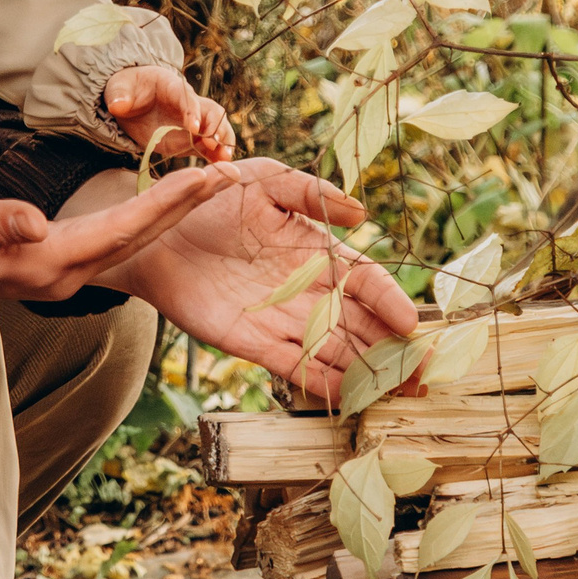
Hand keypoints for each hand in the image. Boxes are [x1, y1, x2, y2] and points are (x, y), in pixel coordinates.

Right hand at [0, 165, 242, 327]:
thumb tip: (36, 221)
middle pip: (138, 239)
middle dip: (186, 206)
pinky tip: (167, 203)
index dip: (165, 203)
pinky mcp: (60, 265)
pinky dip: (148, 220)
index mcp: (45, 261)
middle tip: (231, 173)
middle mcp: (65, 275)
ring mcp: (64, 275)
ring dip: (173, 213)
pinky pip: (117, 243)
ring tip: (212, 183)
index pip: (119, 230)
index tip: (206, 178)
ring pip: (132, 242)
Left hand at [98, 159, 419, 400]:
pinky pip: (295, 368)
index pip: (365, 280)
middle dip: (393, 349)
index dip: (388, 301)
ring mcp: (284, 320)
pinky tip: (348, 398)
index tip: (409, 323)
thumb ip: (309, 192)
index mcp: (318, 251)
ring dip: (366, 372)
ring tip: (396, 392)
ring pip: (335, 351)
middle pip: (360, 324)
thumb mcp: (262, 180)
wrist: (155, 233)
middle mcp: (309, 290)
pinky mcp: (253, 343)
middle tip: (422, 373)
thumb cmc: (211, 198)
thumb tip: (360, 212)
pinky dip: (322, 384)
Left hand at [105, 65, 235, 162]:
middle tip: (216, 145)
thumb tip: (118, 105)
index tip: (194, 128)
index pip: (188, 98)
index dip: (193, 112)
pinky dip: (216, 157)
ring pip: (215, 129)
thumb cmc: (126, 88)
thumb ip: (120, 95)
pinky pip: (207, 148)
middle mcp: (188, 104)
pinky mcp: (189, 140)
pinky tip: (221, 170)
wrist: (129, 100)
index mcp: (172, 87)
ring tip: (225, 160)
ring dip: (222, 143)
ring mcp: (191, 123)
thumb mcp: (118, 87)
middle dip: (216, 127)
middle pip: (211, 112)